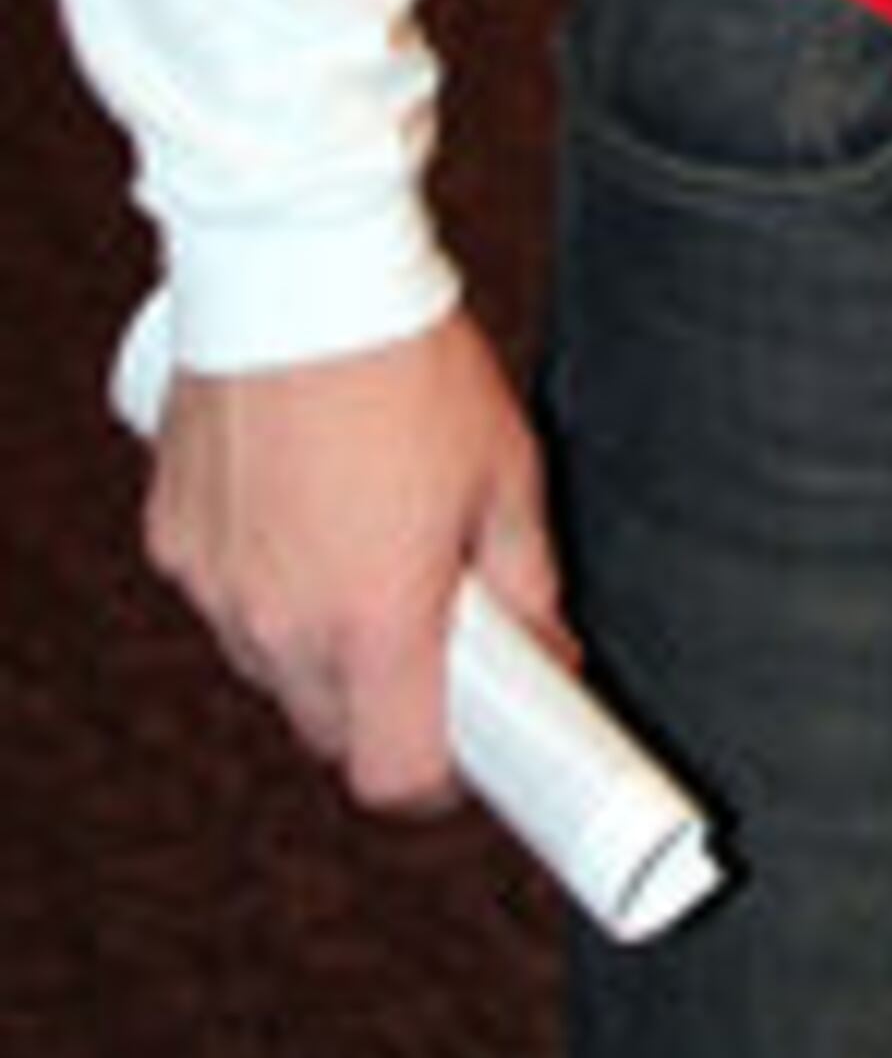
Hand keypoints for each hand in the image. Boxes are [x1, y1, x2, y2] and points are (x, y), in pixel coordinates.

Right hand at [142, 324, 561, 815]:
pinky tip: (306, 520)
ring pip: (274, 673)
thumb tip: (551, 652)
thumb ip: (528, 583)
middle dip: (387, 711)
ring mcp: (217, 586)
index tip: (469, 757)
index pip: (394, 776)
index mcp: (373, 620)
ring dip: (323, 652)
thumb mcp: (506, 474)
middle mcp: (281, 621)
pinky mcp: (175, 542)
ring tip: (371, 560)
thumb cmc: (411, 366)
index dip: (439, 783)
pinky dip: (267, 591)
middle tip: (435, 645)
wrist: (299, 273)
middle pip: (332, 733)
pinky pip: (226, 605)